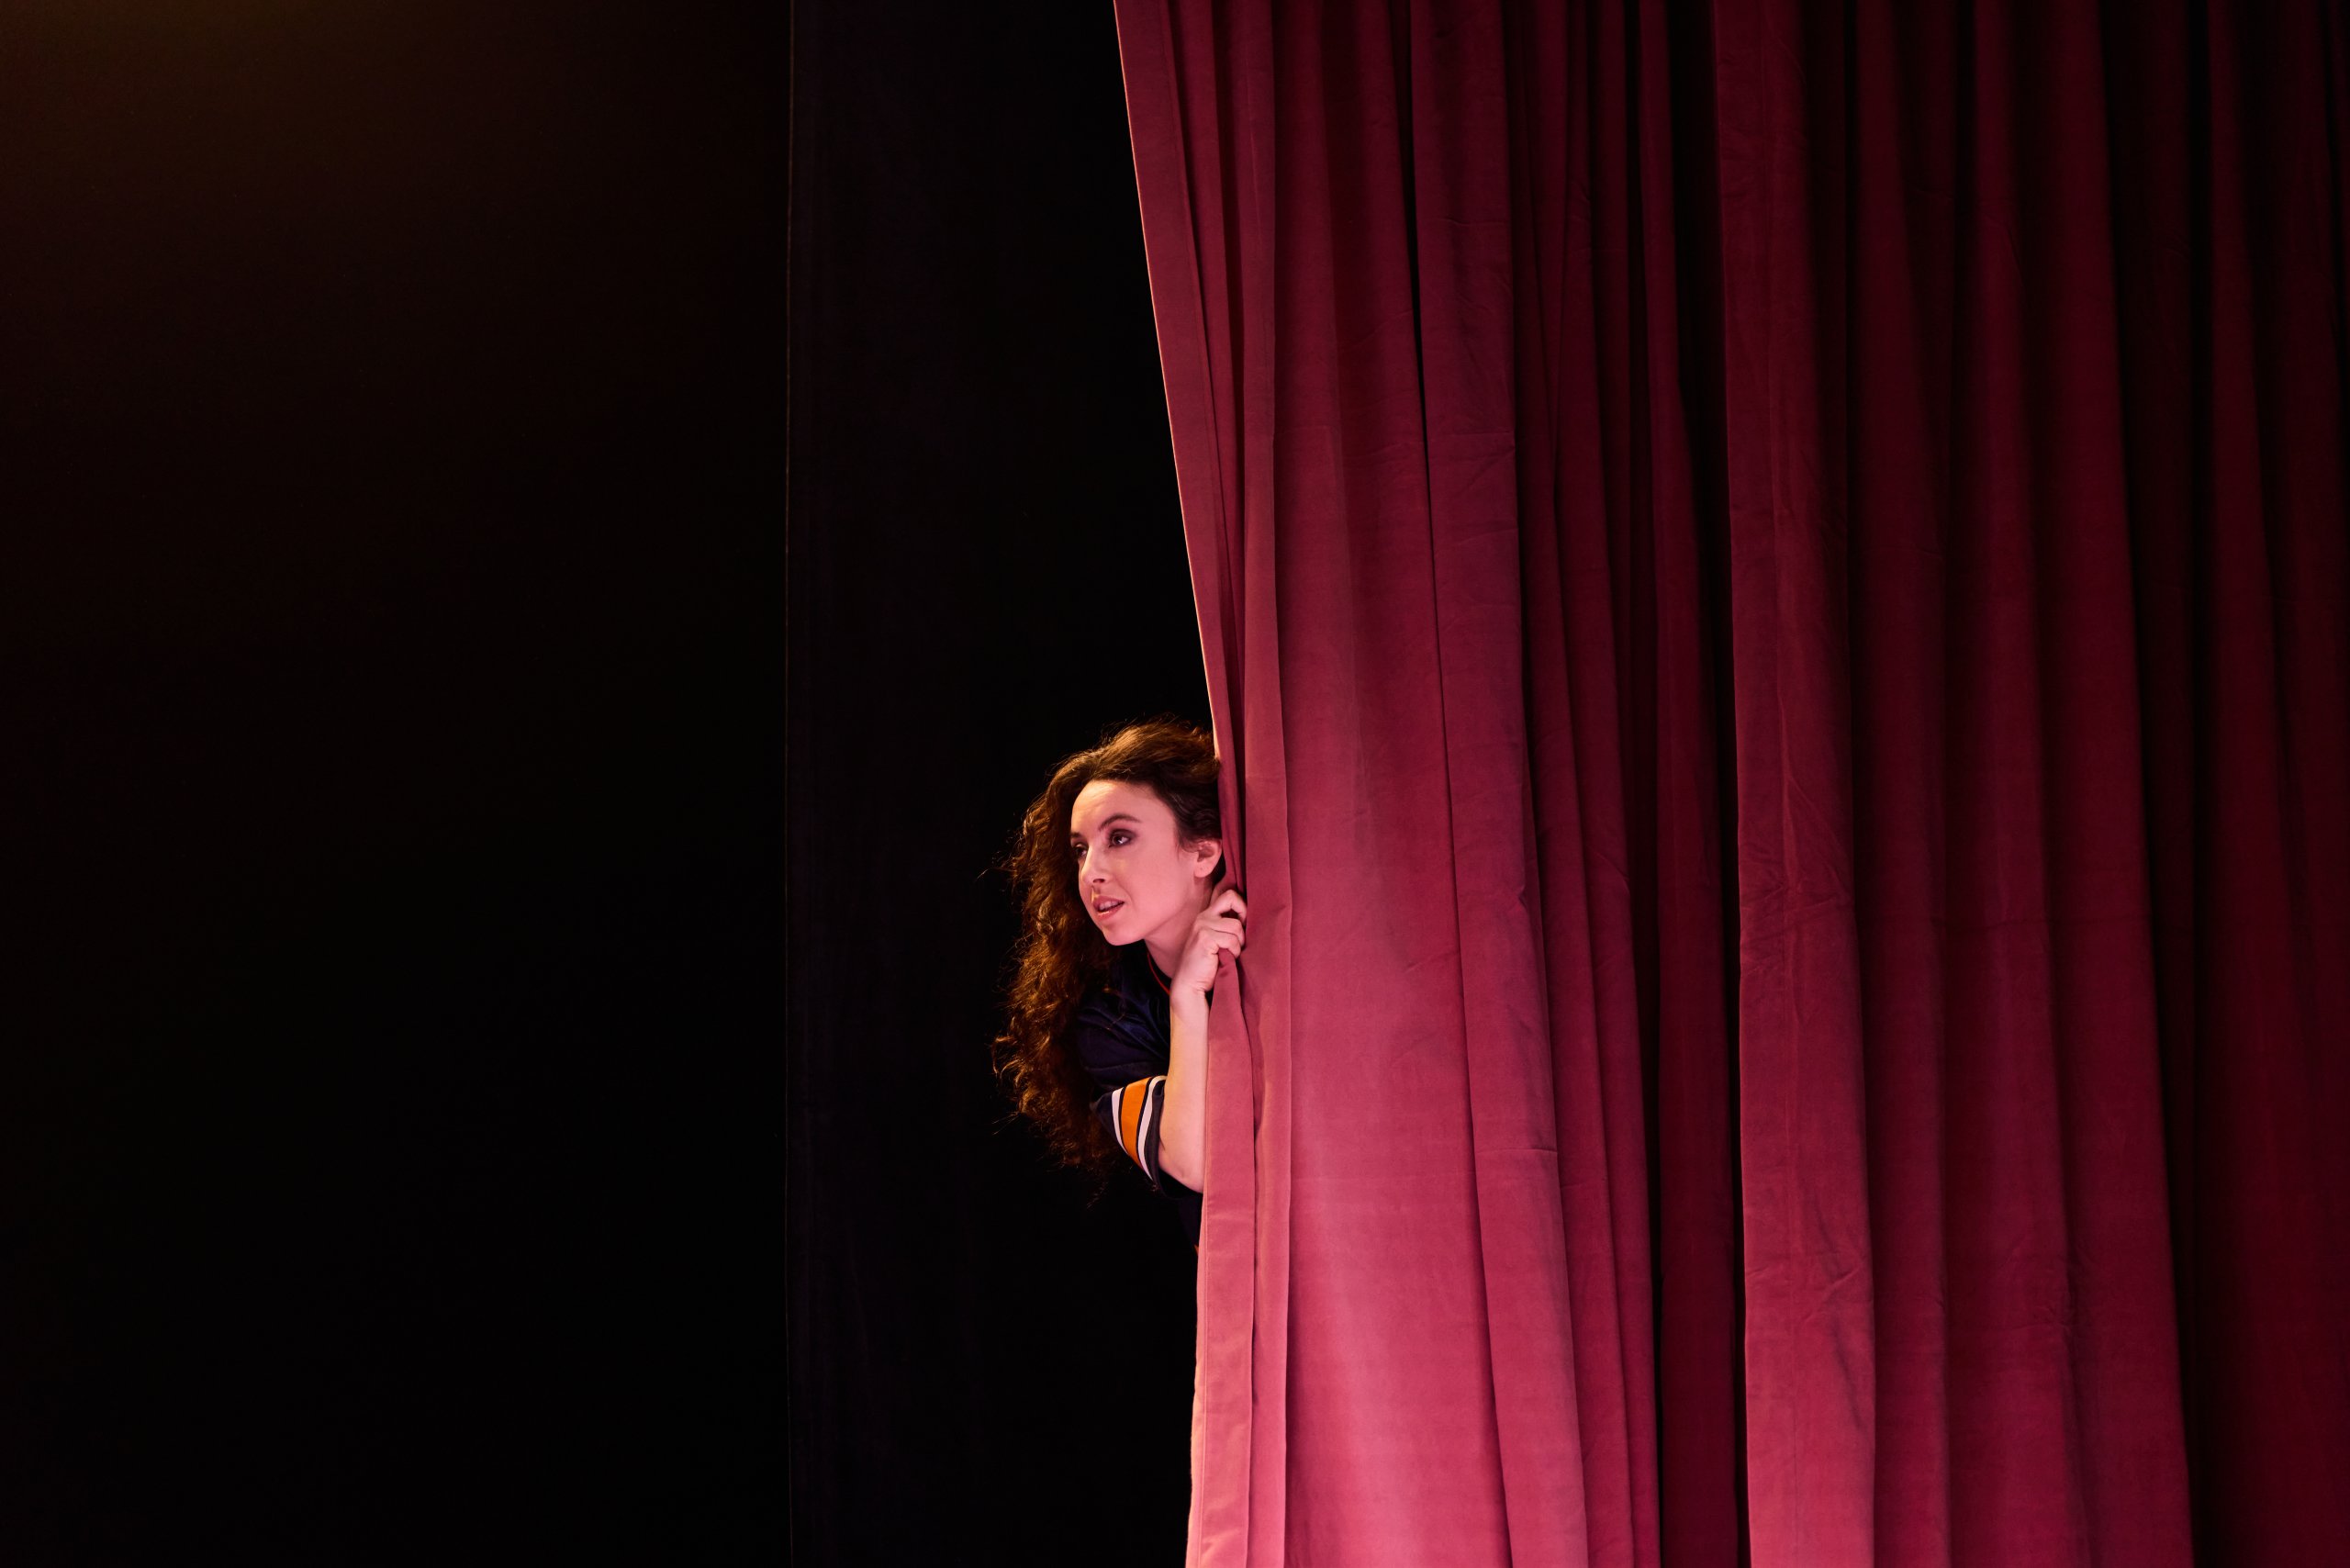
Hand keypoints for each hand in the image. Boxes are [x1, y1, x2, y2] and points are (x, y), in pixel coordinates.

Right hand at [1173, 887, 1245, 1001]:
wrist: (1191, 985)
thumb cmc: (1209, 965)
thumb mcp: (1219, 941)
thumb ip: (1228, 926)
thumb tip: (1251, 917)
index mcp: (1207, 915)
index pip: (1228, 895)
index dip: (1242, 905)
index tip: (1245, 923)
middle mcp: (1204, 917)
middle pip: (1232, 899)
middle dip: (1244, 917)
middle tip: (1241, 938)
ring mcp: (1203, 926)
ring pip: (1236, 926)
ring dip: (1239, 944)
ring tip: (1231, 954)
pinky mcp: (1205, 937)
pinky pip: (1232, 940)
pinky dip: (1234, 952)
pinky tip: (1227, 959)